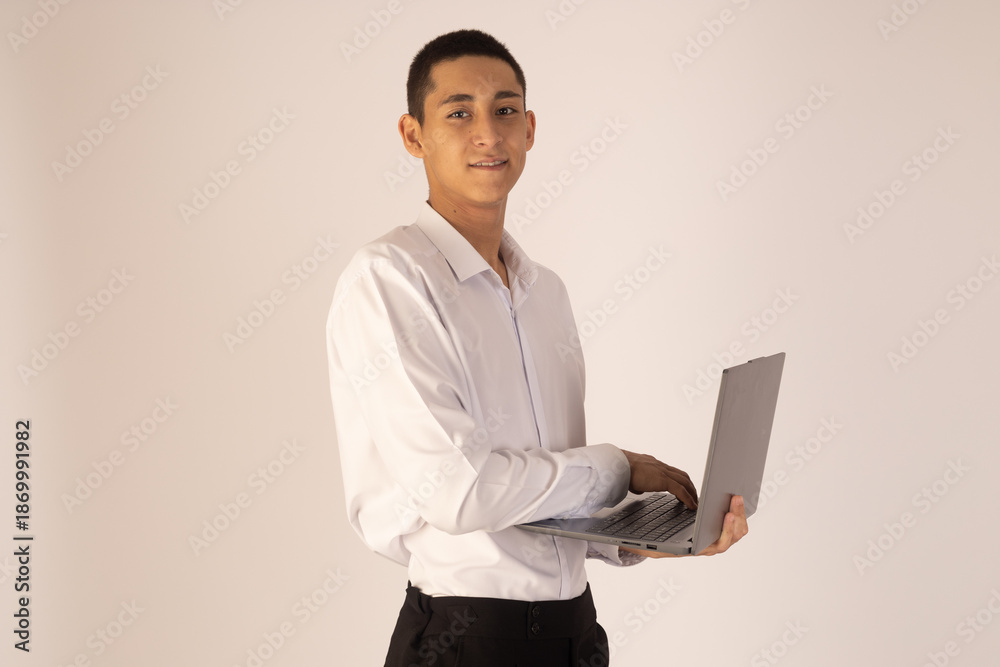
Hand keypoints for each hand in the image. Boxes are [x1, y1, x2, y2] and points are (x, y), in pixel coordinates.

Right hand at [620, 450, 697, 508]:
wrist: (617, 465)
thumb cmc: (620, 469)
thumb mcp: (632, 476)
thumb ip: (639, 482)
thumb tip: (639, 488)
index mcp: (653, 464)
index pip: (672, 471)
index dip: (680, 480)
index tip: (684, 488)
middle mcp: (660, 466)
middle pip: (682, 475)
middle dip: (690, 487)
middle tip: (694, 497)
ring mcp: (663, 471)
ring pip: (685, 481)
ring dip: (692, 493)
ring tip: (694, 503)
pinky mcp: (663, 479)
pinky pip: (681, 490)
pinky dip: (688, 498)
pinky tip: (691, 506)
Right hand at [620, 494, 748, 558]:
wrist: (645, 540)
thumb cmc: (647, 543)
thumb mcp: (650, 545)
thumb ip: (655, 546)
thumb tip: (654, 547)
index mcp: (695, 549)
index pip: (717, 546)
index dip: (726, 531)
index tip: (727, 514)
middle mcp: (706, 545)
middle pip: (732, 537)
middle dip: (738, 517)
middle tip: (736, 497)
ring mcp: (712, 537)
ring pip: (736, 531)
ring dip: (739, 514)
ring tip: (737, 496)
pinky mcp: (713, 526)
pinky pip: (732, 523)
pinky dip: (736, 513)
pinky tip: (733, 500)